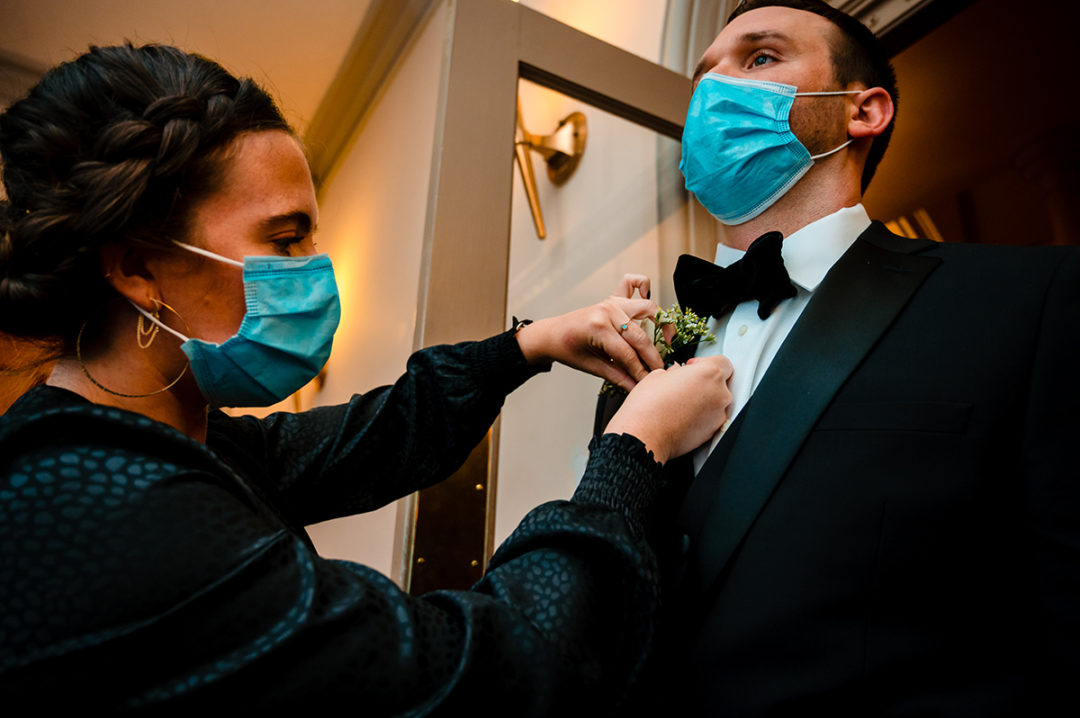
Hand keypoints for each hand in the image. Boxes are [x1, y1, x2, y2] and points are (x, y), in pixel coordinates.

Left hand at [515, 274, 663, 391]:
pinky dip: (644, 288)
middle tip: (659, 372)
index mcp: (598, 329)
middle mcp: (607, 312)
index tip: (650, 383)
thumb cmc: (567, 349)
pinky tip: (649, 305)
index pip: (628, 355)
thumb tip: (637, 387)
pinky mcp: (613, 298)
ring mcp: (612, 302)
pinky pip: (634, 283)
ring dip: (660, 324)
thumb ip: (618, 376)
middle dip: (652, 358)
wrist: (551, 334)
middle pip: (640, 337)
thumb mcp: (591, 366)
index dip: (641, 372)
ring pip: (647, 309)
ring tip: (665, 341)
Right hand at [603, 355, 732, 463]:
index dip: (705, 362)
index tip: (693, 366)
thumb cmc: (648, 407)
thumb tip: (677, 374)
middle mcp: (719, 393)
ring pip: (716, 402)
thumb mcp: (658, 375)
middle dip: (704, 382)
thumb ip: (676, 372)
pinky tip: (682, 416)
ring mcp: (718, 415)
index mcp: (709, 373)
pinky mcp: (712, 432)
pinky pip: (711, 418)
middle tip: (684, 384)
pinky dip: (701, 416)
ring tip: (681, 403)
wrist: (644, 436)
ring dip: (703, 400)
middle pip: (721, 382)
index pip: (722, 362)